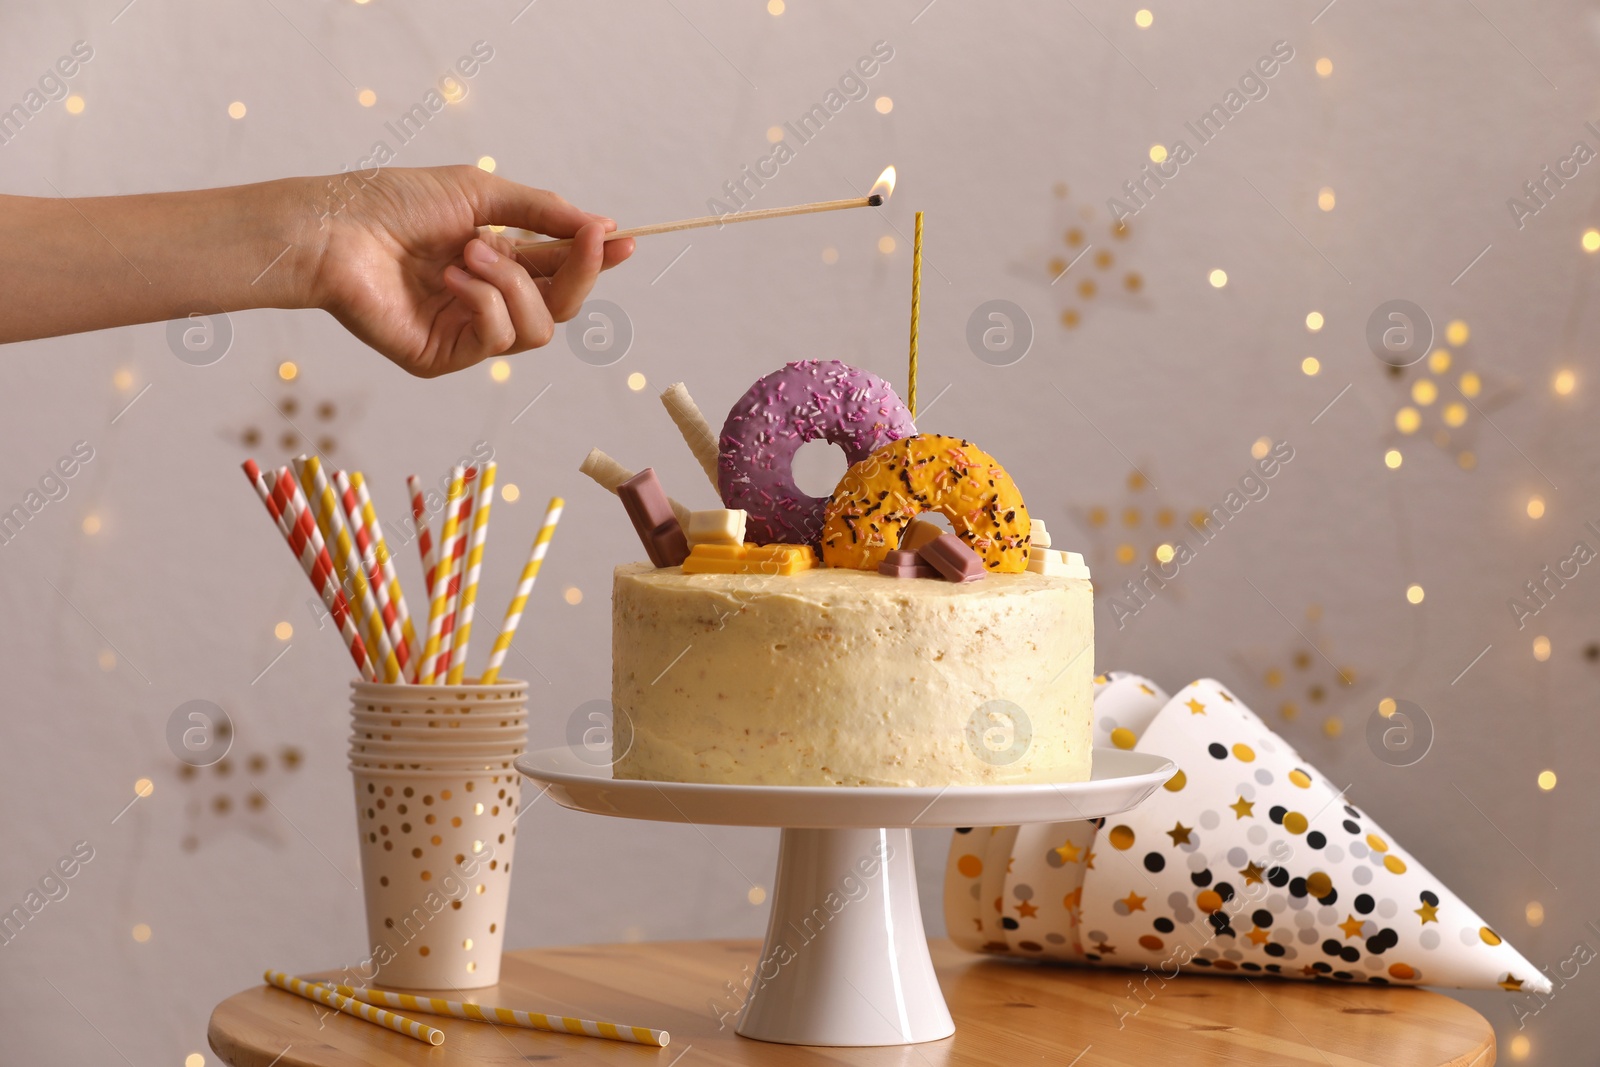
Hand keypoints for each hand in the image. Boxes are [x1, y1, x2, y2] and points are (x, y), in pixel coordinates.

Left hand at [307, 165, 634, 377]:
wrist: (334, 229)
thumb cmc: (392, 203)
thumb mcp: (479, 193)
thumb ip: (540, 212)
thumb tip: (600, 225)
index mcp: (495, 259)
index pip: (559, 269)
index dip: (594, 258)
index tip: (624, 238)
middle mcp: (485, 299)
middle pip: (562, 306)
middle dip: (579, 271)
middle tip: (585, 238)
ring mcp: (465, 332)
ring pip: (538, 328)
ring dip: (513, 283)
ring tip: (468, 252)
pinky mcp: (443, 357)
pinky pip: (498, 340)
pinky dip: (484, 302)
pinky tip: (450, 277)